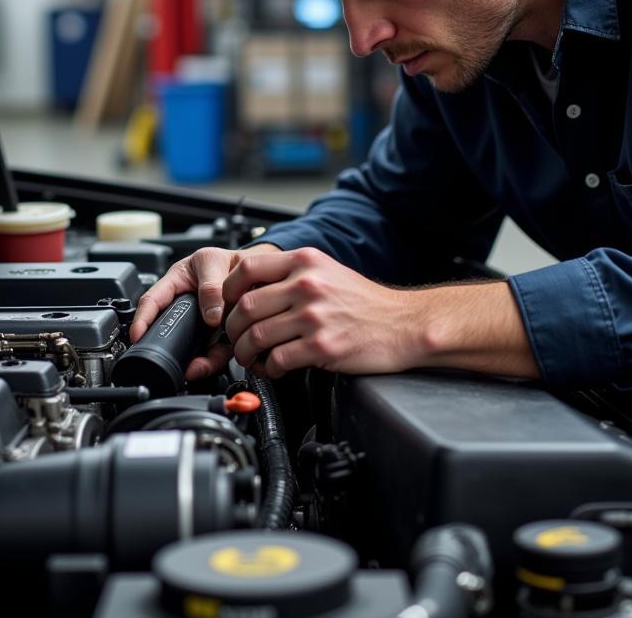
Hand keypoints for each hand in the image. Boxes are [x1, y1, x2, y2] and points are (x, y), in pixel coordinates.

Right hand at [129, 243, 281, 379]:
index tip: (137, 334)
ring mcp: (202, 326)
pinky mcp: (220, 338)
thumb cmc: (226, 260)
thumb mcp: (212, 262)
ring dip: (194, 361)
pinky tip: (210, 363)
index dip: (142, 318)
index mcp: (176, 285)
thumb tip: (211, 315)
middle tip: (168, 360)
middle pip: (172, 331)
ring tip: (196, 366)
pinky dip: (212, 362)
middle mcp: (186, 308)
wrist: (255, 272)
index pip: (152, 301)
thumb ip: (210, 285)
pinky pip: (213, 354)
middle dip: (169, 348)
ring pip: (192, 349)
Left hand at [222, 247, 418, 378]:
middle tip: (235, 338)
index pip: (247, 267)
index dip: (228, 288)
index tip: (227, 304)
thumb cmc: (366, 302)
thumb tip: (253, 287)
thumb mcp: (328, 271)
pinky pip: (278, 359)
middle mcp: (307, 284)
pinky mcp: (322, 345)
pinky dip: (269, 368)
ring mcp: (314, 315)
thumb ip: (293, 274)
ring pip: (256, 335)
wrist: (405, 324)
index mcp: (305, 262)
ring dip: (245, 352)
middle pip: (245, 305)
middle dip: (233, 328)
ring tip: (250, 357)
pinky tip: (274, 368)